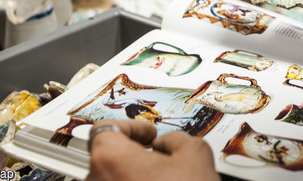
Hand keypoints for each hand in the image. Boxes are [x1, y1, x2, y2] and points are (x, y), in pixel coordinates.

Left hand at [86, 120, 218, 180]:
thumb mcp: (196, 155)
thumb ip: (176, 138)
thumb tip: (169, 143)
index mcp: (110, 159)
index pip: (106, 129)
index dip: (132, 128)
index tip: (147, 134)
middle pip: (107, 160)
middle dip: (134, 157)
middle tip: (158, 160)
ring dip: (133, 180)